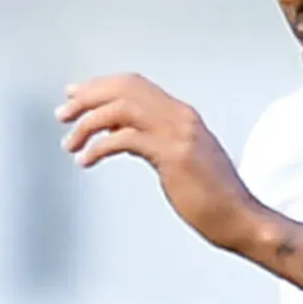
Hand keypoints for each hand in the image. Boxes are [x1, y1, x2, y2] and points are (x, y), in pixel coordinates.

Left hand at [57, 75, 269, 255]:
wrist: (240, 218)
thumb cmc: (212, 198)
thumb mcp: (181, 161)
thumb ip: (156, 142)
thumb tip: (125, 136)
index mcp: (182, 115)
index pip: (135, 85)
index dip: (101, 87)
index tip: (75, 96)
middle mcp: (180, 116)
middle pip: (124, 88)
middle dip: (87, 98)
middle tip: (62, 114)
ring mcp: (178, 133)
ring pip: (121, 109)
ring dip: (88, 122)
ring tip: (70, 142)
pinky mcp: (173, 155)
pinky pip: (125, 138)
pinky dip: (99, 147)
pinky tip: (87, 160)